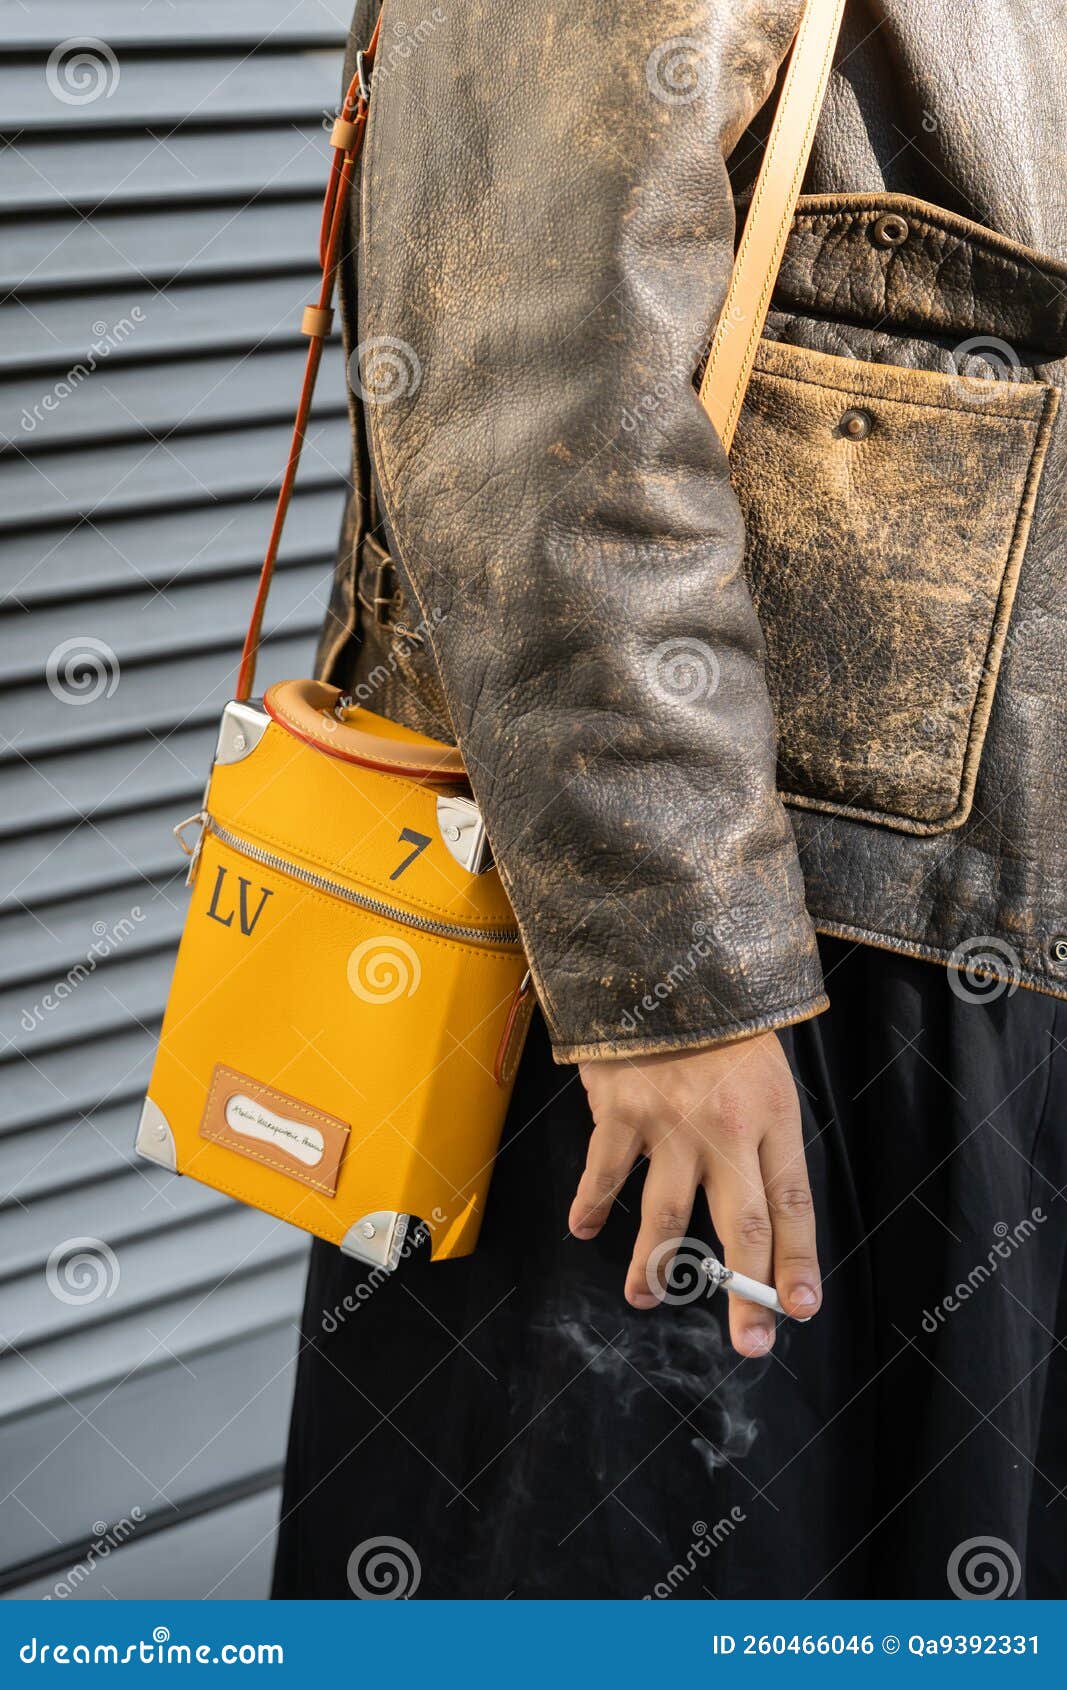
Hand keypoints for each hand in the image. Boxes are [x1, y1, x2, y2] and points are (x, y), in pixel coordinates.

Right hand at [571, 1031, 819, 1356]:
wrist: (667, 956)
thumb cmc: (725, 1021)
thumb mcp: (767, 1071)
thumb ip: (765, 1135)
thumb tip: (765, 1212)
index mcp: (773, 1116)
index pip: (792, 1205)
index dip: (797, 1262)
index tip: (800, 1309)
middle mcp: (726, 1127)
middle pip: (741, 1226)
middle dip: (745, 1294)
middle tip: (750, 1344)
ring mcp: (670, 1122)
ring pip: (666, 1214)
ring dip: (654, 1266)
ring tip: (643, 1298)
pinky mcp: (621, 1110)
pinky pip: (604, 1172)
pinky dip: (590, 1205)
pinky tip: (583, 1229)